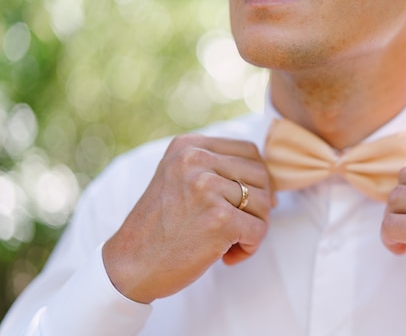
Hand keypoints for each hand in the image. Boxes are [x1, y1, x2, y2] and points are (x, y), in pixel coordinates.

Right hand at [102, 134, 274, 303]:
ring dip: (253, 228)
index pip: (248, 151)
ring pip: (264, 203)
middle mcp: (197, 160)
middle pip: (261, 176)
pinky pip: (259, 230)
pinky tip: (227, 256)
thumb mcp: (179, 179)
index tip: (246, 203)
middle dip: (257, 206)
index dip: (257, 179)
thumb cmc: (161, 227)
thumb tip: (271, 181)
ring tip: (228, 243)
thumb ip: (216, 168)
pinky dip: (249, 248)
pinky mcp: (219, 219)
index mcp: (188, 146)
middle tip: (236, 228)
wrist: (129, 265)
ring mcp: (208, 188)